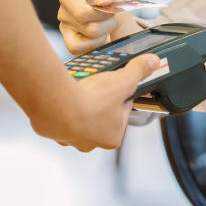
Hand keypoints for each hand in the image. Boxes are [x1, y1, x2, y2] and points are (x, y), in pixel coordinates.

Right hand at [40, 54, 160, 151]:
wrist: (58, 105)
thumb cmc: (91, 101)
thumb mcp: (122, 81)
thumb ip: (138, 71)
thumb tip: (152, 63)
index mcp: (114, 136)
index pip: (122, 111)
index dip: (120, 94)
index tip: (115, 83)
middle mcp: (92, 142)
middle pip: (100, 115)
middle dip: (98, 99)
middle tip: (95, 82)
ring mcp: (71, 137)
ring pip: (79, 117)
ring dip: (79, 103)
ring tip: (79, 85)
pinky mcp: (53, 130)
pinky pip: (60, 115)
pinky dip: (61, 105)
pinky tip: (64, 93)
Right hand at [57, 0, 126, 54]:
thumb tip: (103, 1)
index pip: (84, 13)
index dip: (103, 12)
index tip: (110, 3)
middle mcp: (63, 10)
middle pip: (90, 27)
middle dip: (107, 22)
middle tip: (112, 14)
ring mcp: (64, 25)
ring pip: (89, 37)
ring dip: (105, 30)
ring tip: (106, 21)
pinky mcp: (67, 39)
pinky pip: (78, 48)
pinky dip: (94, 42)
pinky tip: (99, 33)